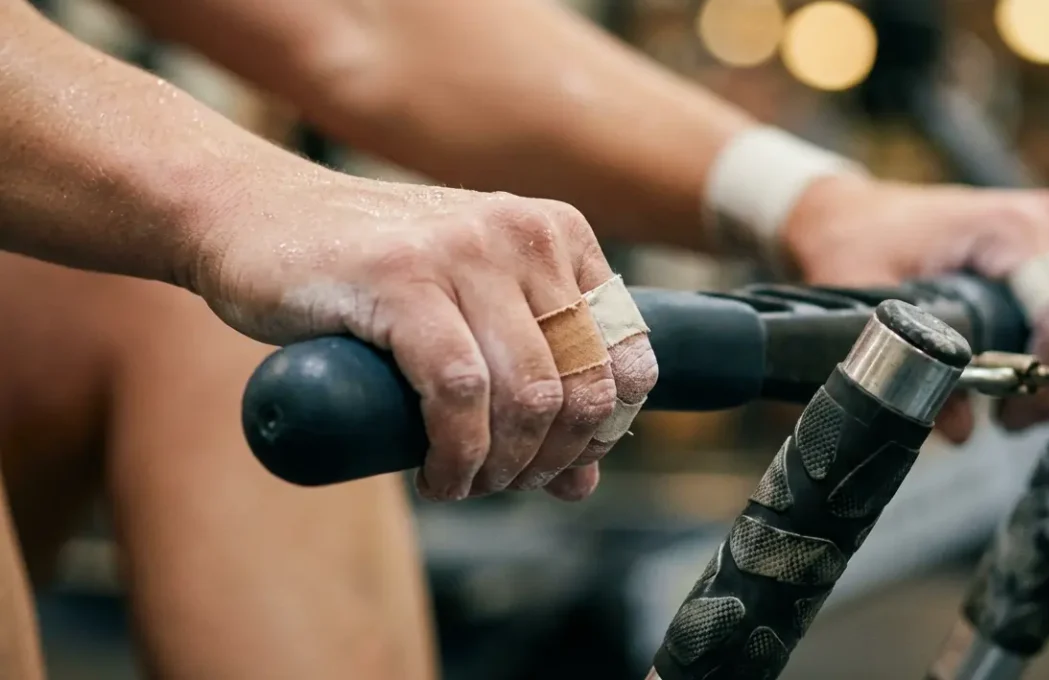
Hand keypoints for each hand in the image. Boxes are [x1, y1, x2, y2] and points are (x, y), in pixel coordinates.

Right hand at [183, 165, 656, 500]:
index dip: (604, 431)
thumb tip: (583, 482)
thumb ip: (531, 382)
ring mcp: (463, 251)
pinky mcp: (401, 279)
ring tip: (465, 483)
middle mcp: (523, 235)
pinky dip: (457, 454)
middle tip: (504, 483)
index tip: (560, 466)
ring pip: (528, 395)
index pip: (629, 356)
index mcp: (557, 235)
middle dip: (551, 460)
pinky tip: (439, 474)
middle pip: (583, 386)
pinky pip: (460, 392)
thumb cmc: (367, 276)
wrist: (253, 216)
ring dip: (503, 467)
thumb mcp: (470, 318)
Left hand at [780, 175, 1048, 442]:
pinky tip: (1023, 379)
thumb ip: (914, 364)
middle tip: (1018, 413)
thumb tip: (962, 425)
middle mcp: (1048, 226)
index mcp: (1010, 229)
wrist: (848, 213)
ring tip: (1015, 405)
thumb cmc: (858, 243)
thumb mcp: (870, 304)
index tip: (1018, 400)